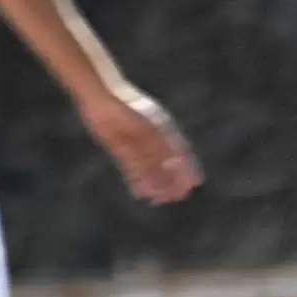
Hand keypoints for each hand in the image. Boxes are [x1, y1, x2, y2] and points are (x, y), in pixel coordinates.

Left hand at [80, 86, 202, 204]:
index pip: (182, 152)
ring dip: (155, 184)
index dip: (189, 169)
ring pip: (149, 168)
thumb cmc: (129, 108)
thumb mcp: (149, 128)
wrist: (101, 97)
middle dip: (172, 181)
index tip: (195, 183)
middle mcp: (151, 137)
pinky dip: (137, 180)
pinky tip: (139, 192)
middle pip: (166, 163)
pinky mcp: (120, 146)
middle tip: (176, 197)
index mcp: (164, 128)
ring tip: (158, 200)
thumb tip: (178, 164)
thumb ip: (161, 147)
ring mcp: (136, 142)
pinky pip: (131, 167)